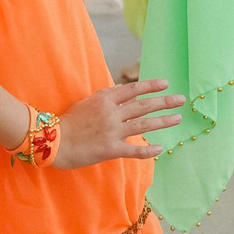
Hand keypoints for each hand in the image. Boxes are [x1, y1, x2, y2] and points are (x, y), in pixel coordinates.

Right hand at [50, 77, 181, 168]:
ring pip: (143, 124)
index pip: (133, 90)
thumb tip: (124, 89)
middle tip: (181, 100)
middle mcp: (111, 113)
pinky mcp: (111, 149)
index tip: (166, 84)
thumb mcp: (87, 102)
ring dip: (162, 121)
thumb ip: (106, 96)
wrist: (53, 141)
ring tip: (177, 118)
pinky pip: (134, 150)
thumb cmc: (68, 121)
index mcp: (105, 99)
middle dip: (164, 102)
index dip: (150, 86)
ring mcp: (112, 131)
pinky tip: (160, 148)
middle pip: (143, 106)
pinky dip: (148, 150)